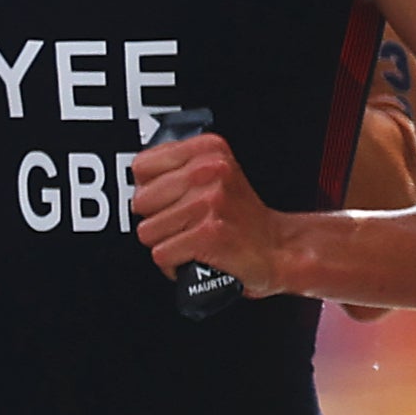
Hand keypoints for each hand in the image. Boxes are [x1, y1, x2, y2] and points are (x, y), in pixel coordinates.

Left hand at [131, 131, 290, 297]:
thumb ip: (179, 167)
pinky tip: (192, 256)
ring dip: (166, 243)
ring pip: (148, 231)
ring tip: (190, 239)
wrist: (277, 248)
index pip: (142, 166)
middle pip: (142, 201)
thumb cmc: (243, 217)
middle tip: (182, 223)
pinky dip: (172, 264)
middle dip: (156, 219)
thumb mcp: (216, 174)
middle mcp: (209, 171)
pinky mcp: (208, 234)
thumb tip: (138, 179)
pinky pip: (161, 254)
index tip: (168, 199)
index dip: (149, 189)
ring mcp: (209, 202)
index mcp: (208, 150)